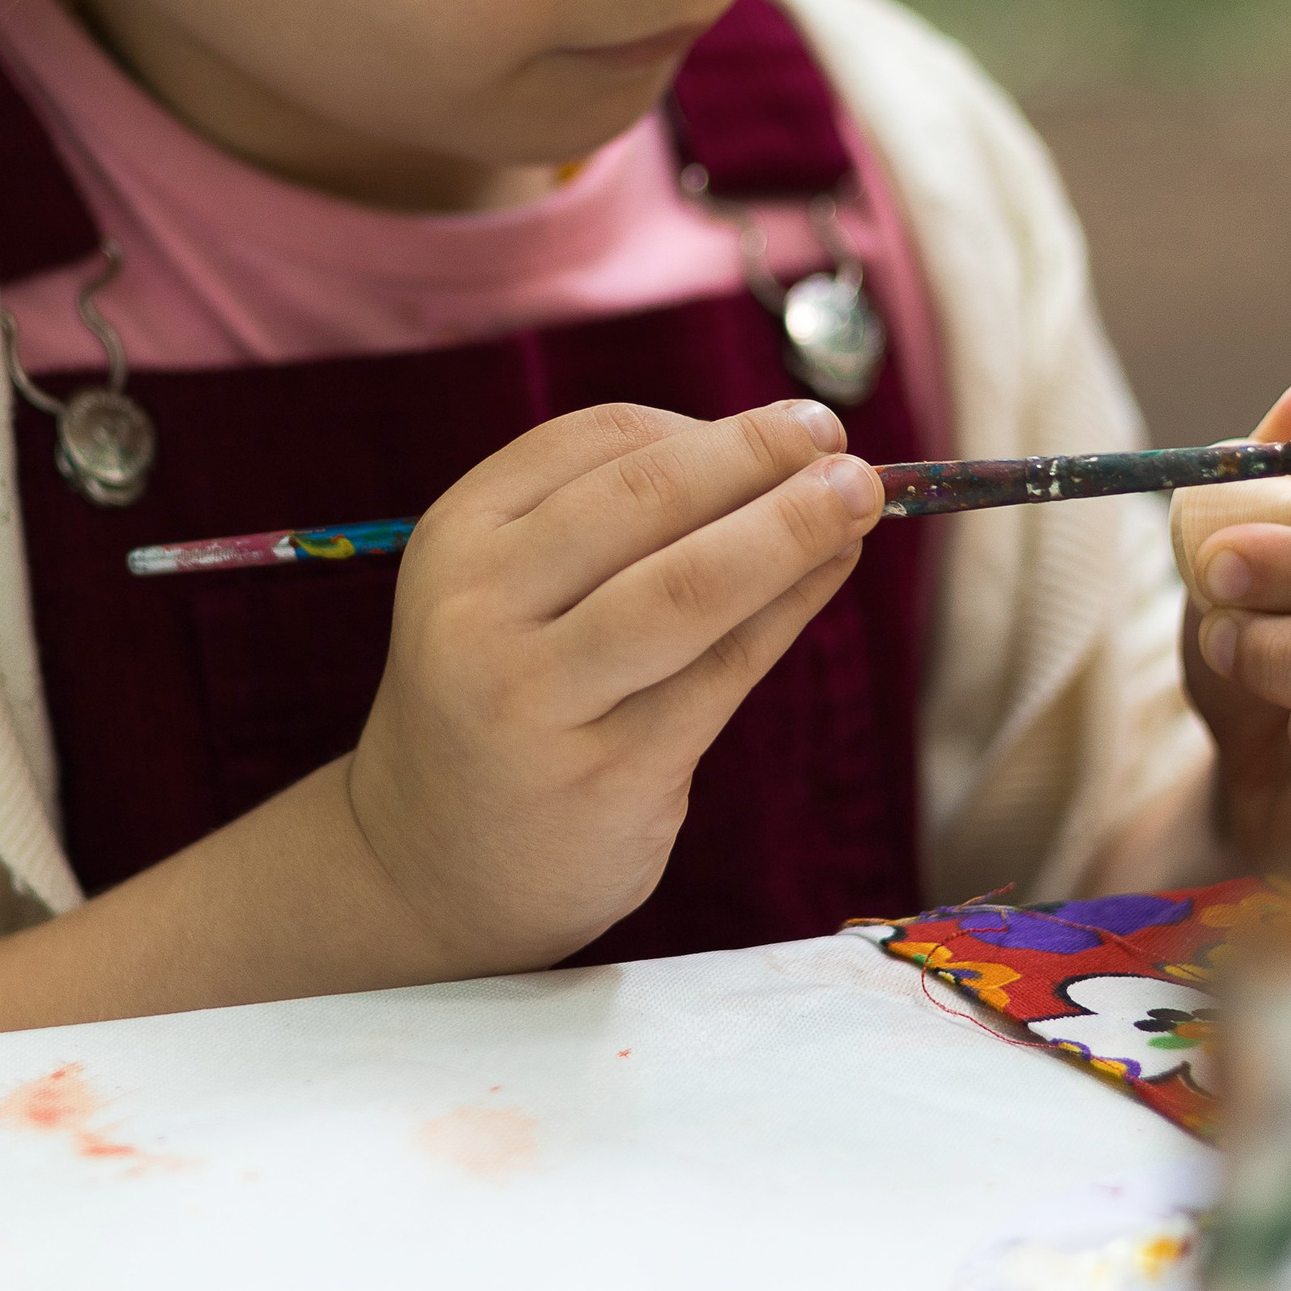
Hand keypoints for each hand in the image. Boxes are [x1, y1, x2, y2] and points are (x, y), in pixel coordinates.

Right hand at [348, 398, 882, 965]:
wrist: (430, 866)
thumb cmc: (503, 699)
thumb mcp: (509, 593)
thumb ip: (612, 524)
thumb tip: (778, 455)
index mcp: (456, 540)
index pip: (596, 444)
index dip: (705, 425)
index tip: (788, 425)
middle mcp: (482, 611)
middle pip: (645, 501)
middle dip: (757, 456)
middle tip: (836, 439)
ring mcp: (539, 699)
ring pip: (692, 585)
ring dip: (792, 527)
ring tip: (860, 497)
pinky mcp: (608, 775)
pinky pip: (724, 669)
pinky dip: (792, 606)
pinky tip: (830, 574)